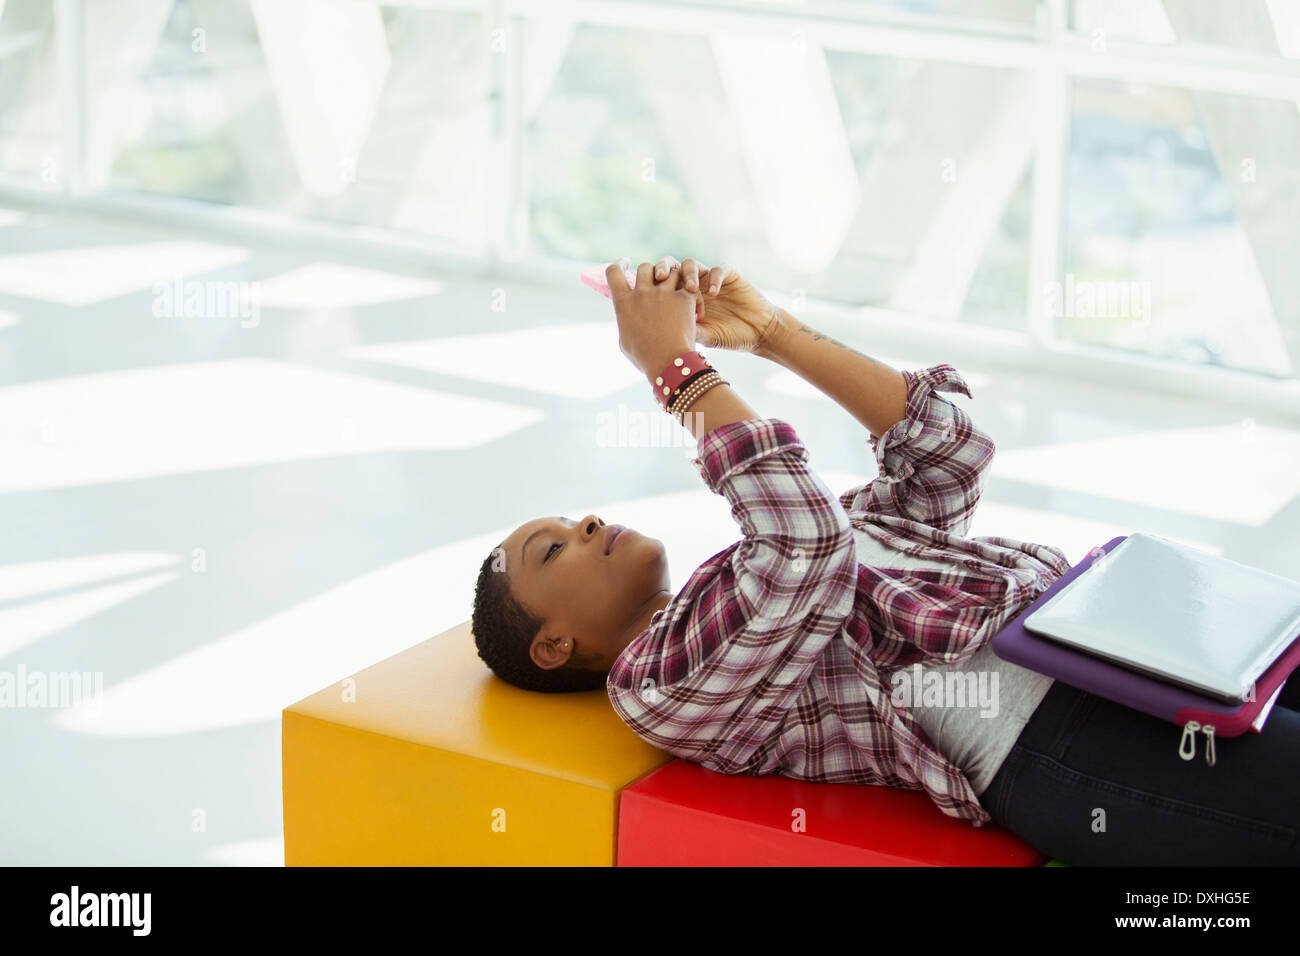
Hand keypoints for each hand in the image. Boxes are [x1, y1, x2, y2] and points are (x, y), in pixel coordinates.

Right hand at [607, 258, 696, 377]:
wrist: (669, 364)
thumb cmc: (645, 357)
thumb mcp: (625, 341)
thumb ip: (626, 323)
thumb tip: (628, 317)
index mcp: (624, 303)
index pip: (614, 272)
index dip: (620, 264)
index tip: (626, 263)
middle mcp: (642, 294)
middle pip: (645, 267)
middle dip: (651, 272)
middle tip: (657, 279)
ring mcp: (663, 294)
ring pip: (669, 271)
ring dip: (673, 277)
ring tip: (678, 289)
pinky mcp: (683, 298)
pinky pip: (688, 284)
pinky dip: (691, 290)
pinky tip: (693, 301)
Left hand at [653, 256, 781, 357]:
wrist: (757, 334)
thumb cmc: (729, 337)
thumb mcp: (703, 336)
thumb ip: (685, 329)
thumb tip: (659, 329)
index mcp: (681, 299)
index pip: (660, 284)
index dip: (651, 283)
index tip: (642, 290)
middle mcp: (694, 285)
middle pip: (672, 266)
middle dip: (664, 269)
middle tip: (660, 279)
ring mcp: (711, 279)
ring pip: (692, 264)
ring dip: (689, 274)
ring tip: (691, 290)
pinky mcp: (730, 275)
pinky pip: (719, 269)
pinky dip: (714, 279)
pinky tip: (713, 293)